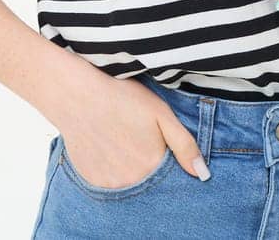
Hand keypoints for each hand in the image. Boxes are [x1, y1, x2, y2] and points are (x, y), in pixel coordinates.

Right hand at [53, 67, 209, 187]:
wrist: (77, 94)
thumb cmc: (122, 98)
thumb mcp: (161, 114)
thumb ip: (184, 145)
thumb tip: (202, 174)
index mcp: (153, 166)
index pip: (171, 178)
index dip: (168, 161)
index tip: (158, 143)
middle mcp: (132, 181)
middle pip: (150, 182)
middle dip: (149, 166)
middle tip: (136, 138)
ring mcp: (110, 184)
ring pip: (130, 184)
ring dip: (131, 170)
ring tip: (122, 140)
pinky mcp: (92, 182)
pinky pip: (109, 184)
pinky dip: (112, 171)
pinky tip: (107, 146)